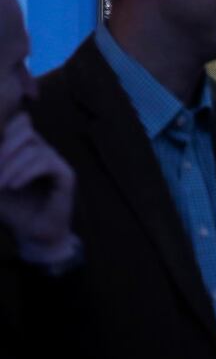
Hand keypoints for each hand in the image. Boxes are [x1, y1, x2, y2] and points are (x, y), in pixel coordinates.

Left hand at [0, 112, 76, 262]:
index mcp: (26, 148)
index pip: (17, 122)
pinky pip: (46, 163)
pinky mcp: (66, 175)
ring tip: (0, 186)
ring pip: (33, 148)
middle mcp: (43, 150)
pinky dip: (26, 173)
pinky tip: (14, 186)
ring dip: (11, 166)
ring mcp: (56, 161)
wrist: (32, 236)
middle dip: (4, 146)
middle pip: (24, 128)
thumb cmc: (12, 210)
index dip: (2, 130)